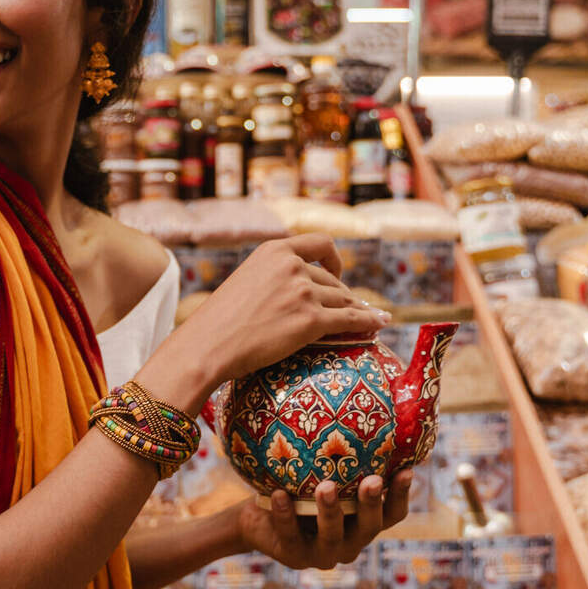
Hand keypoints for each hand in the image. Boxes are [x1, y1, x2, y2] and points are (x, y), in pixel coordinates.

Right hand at [172, 234, 390, 387]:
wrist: (207, 345)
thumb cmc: (219, 321)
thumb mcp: (245, 281)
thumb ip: (273, 277)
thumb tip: (301, 288)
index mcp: (274, 251)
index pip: (321, 243)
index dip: (335, 260)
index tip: (336, 275)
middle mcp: (292, 266)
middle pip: (333, 281)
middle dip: (343, 297)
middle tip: (349, 311)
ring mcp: (303, 292)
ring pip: (342, 301)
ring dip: (356, 311)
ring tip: (370, 320)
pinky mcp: (311, 320)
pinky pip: (350, 320)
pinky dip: (369, 322)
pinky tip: (380, 324)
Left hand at [234, 472, 413, 570]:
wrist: (259, 518)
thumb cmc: (298, 488)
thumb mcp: (320, 472)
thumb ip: (340, 457)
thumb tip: (357, 404)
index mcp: (362, 522)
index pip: (392, 514)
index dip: (401, 495)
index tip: (406, 470)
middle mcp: (349, 542)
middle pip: (369, 527)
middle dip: (371, 504)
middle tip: (372, 481)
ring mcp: (323, 554)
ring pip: (332, 536)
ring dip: (331, 511)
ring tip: (326, 487)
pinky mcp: (294, 556)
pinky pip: (290, 535)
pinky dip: (285, 515)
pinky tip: (279, 494)